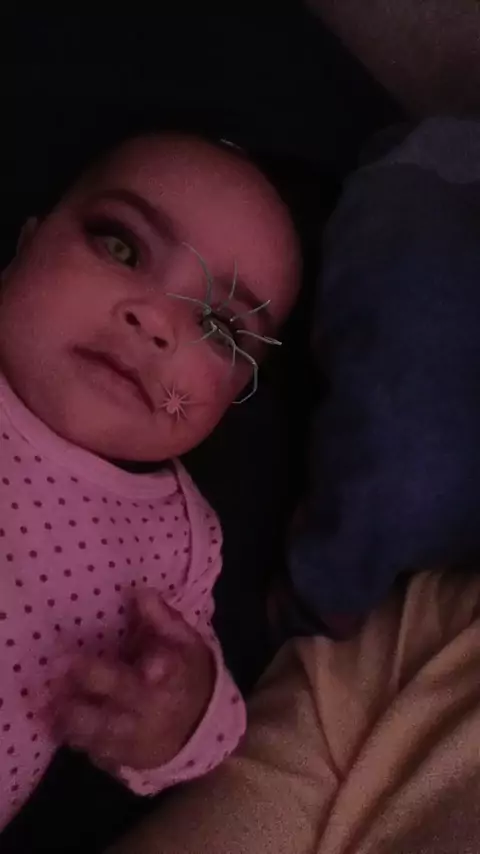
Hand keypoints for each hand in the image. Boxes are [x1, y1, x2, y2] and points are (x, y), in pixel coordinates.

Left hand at [50, 590, 214, 770]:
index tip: (151, 666)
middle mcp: (155, 708)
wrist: (197, 731)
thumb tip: (142, 592)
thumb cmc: (187, 675)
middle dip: (90, 679)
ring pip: (97, 728)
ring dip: (68, 712)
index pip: (170, 669)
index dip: (162, 667)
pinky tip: (53, 718)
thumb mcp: (187, 644)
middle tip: (56, 663)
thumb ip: (163, 620)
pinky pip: (90, 750)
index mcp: (175, 676)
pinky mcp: (121, 758)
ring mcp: (136, 738)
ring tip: (44, 696)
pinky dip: (70, 735)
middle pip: (122, 695)